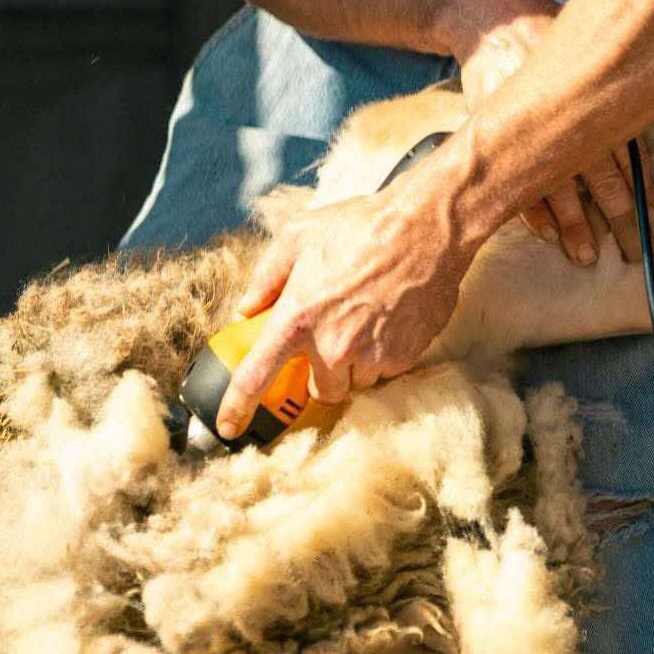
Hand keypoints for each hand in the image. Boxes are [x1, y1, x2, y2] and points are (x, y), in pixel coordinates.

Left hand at [214, 186, 464, 440]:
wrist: (424, 229)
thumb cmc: (360, 227)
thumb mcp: (298, 236)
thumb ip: (266, 276)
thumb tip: (247, 306)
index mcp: (297, 318)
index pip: (257, 377)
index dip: (237, 407)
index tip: (228, 427)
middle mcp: (331, 346)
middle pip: (320, 391)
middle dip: (323, 372)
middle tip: (332, 338)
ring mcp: (369, 356)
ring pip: (354, 383)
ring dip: (354, 365)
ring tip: (364, 321)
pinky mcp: (402, 358)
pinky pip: (385, 372)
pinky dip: (383, 356)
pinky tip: (387, 320)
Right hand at [448, 0, 653, 267]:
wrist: (489, 15)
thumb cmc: (547, 33)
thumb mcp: (586, 49)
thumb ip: (613, 89)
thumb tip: (649, 123)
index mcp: (594, 92)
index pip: (627, 151)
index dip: (641, 188)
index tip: (651, 220)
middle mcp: (564, 109)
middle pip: (598, 176)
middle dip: (616, 218)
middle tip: (632, 252)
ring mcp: (527, 121)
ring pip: (557, 184)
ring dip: (572, 224)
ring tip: (585, 255)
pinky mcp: (494, 127)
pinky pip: (514, 177)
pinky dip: (530, 208)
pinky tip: (545, 232)